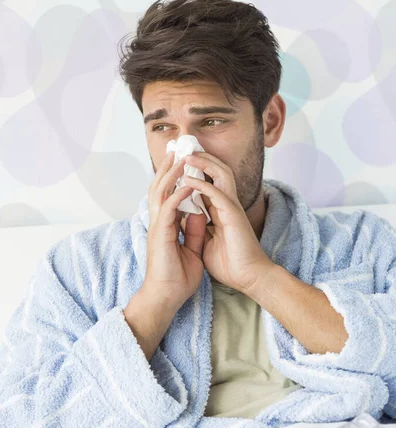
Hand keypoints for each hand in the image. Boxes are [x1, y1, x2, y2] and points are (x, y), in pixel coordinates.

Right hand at [142, 151, 207, 311]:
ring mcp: (157, 228)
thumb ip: (194, 231)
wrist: (166, 298)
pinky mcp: (160, 235)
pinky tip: (189, 183)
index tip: (183, 162)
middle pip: (160, 188)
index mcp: (165, 226)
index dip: (174, 178)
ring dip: (171, 174)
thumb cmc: (177, 279)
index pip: (168, 195)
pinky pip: (168, 209)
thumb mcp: (192, 250)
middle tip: (176, 149)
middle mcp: (159, 223)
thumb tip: (199, 213)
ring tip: (180, 156)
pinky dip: (178, 194)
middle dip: (168, 168)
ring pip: (160, 193)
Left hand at [182, 151, 274, 294]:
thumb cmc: (230, 264)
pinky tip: (188, 179)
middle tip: (183, 149)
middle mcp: (227, 205)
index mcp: (221, 210)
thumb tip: (185, 221)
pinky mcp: (233, 216)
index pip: (209, 182)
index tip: (179, 162)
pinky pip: (217, 193)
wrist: (248, 278)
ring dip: (203, 163)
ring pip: (221, 174)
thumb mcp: (207, 242)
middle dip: (201, 158)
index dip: (196, 170)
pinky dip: (202, 184)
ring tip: (186, 156)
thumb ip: (198, 228)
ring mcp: (232, 208)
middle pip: (217, 171)